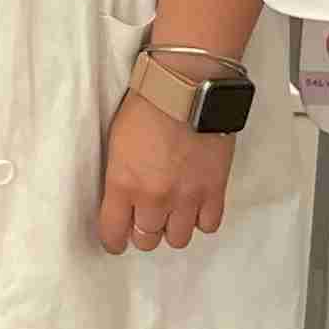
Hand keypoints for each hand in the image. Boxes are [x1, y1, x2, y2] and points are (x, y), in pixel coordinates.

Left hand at [94, 90, 235, 253]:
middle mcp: (154, 199)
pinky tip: (195, 205)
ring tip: (172, 211)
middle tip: (145, 216)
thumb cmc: (146, 106)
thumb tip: (122, 200)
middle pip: (147, 240)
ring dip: (172, 228)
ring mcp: (187, 197)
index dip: (113, 241)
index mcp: (124, 185)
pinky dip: (201, 219)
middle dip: (143, 231)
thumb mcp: (116, 144)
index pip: (113, 234)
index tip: (115, 239)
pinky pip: (208, 225)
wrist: (186, 87)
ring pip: (178, 239)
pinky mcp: (215, 190)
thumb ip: (119, 179)